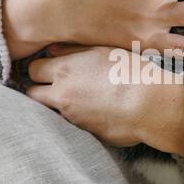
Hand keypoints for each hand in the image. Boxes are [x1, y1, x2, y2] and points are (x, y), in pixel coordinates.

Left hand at [26, 44, 183, 162]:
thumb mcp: (103, 50)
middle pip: (31, 93)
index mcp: (65, 70)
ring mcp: (70, 117)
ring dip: (55, 106)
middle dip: (39, 89)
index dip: (40, 69)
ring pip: (47, 111)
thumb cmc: (132, 72)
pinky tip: (91, 113)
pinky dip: (74, 120)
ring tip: (76, 100)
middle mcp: (62, 94)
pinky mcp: (83, 134)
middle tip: (54, 86)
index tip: (49, 69)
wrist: (152, 105)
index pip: (32, 69)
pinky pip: (68, 126)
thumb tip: (51, 51)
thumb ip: (73, 50)